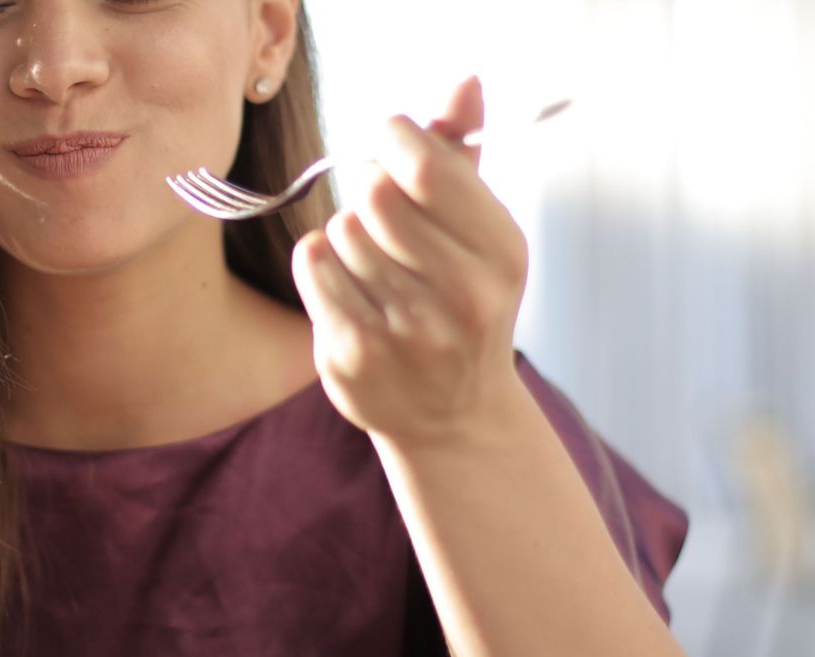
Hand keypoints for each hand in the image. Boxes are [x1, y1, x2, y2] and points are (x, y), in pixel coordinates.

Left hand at [292, 76, 530, 449]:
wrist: (453, 416)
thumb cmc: (462, 303)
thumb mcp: (480, 231)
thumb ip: (463, 154)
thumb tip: (463, 82)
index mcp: (501, 252)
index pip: (426, 168)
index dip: (394, 139)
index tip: (389, 142)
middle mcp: (462, 296)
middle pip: (375, 195)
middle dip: (368, 190)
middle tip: (378, 210)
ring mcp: (407, 331)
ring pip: (341, 231)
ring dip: (347, 235)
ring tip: (373, 265)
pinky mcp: (354, 354)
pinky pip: (313, 265)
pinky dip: (320, 263)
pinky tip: (345, 285)